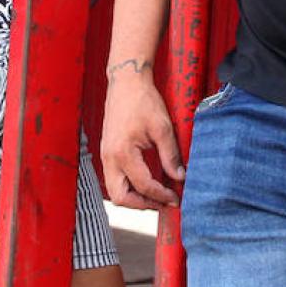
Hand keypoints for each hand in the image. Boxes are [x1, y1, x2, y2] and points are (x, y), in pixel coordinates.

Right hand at [100, 64, 183, 208]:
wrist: (126, 82)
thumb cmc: (144, 101)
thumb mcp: (162, 128)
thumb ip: (170, 155)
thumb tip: (180, 177)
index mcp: (123, 152)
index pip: (143, 185)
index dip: (162, 195)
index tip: (176, 198)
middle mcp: (109, 158)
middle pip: (120, 197)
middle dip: (143, 205)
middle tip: (163, 202)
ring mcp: (105, 155)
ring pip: (115, 190)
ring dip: (134, 197)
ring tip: (156, 196)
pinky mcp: (107, 152)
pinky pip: (114, 178)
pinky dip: (128, 186)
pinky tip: (145, 182)